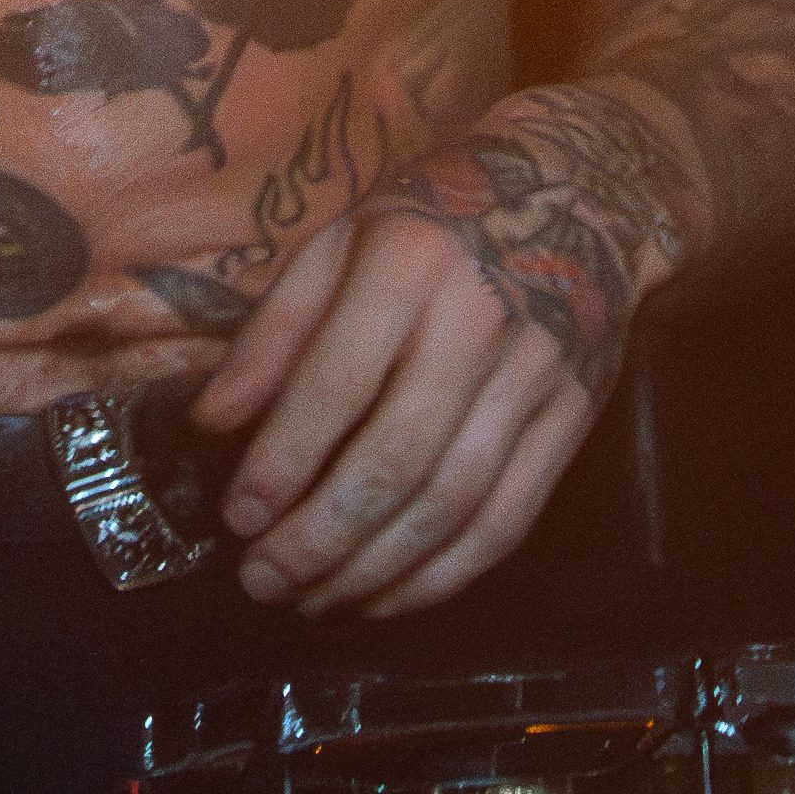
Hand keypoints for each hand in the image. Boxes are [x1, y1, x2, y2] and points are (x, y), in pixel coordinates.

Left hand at [187, 197, 609, 619]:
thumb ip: (277, 329)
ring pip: (451, 505)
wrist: (581, 194)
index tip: (237, 520)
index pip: (339, 382)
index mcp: (409, 263)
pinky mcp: (574, 420)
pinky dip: (444, 576)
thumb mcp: (343, 239)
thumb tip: (213, 421)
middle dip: (321, 538)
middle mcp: (479, 322)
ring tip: (312, 599)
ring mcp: (536, 377)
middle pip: (396, 460)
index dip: (284, 461)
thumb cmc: (435, 216)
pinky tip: (388, 598)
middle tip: (263, 581)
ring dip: (374, 570)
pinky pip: (507, 521)